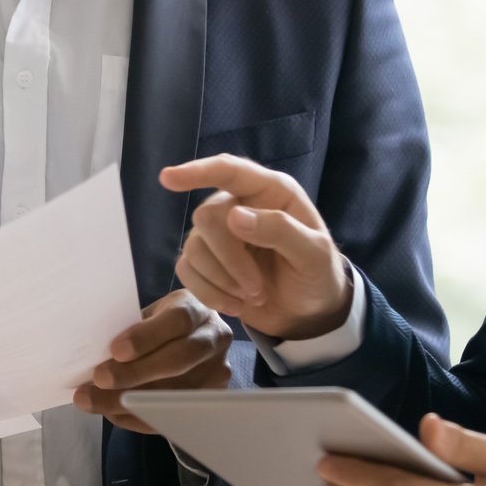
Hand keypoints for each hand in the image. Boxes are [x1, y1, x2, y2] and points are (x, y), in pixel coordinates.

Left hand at [72, 290, 234, 433]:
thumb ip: (132, 327)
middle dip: (136, 373)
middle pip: (180, 359)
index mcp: (197, 309)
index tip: (115, 350)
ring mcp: (217, 372)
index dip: (147, 337)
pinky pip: (173, 416)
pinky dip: (139, 417)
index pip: (178, 320)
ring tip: (93, 401)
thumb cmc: (163, 325)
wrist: (196, 340)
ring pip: (175, 393)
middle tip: (100, 379)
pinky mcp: (212, 400)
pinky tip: (112, 413)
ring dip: (130, 401)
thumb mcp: (152, 314)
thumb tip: (95, 352)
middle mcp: (214, 339)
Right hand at [159, 154, 352, 339]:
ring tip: (253, 297)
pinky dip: (209, 293)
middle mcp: (238, 205)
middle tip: (257, 290)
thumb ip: (281, 230)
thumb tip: (234, 216)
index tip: (168, 178)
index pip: (228, 170)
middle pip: (207, 218)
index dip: (197, 171)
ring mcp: (219, 235)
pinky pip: (186, 271)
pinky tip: (235, 305)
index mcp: (269, 191)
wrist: (309, 314)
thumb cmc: (317, 274)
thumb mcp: (315, 254)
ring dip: (222, 281)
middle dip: (229, 259)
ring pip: (194, 248)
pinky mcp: (206, 264)